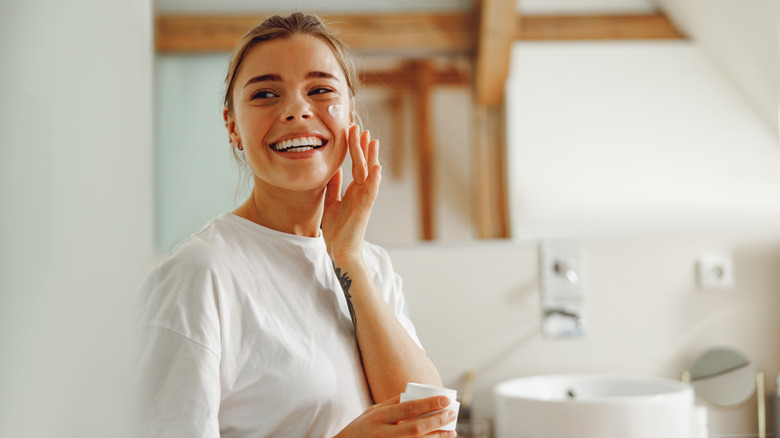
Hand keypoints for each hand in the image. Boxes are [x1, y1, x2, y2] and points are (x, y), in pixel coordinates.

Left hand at [322, 125, 380, 263]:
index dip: (355, 148)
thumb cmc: (337, 229)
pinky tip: (376, 167)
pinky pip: (371, 191)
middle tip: (361, 128)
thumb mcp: (331, 202)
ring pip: (369, 174)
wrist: (339, 251)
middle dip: (362, 146)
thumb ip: (334, 186)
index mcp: (353, 190)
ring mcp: (364, 200)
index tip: (354, 131)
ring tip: (372, 141)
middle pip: (363, 165)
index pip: (355, 164)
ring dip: (371, 157)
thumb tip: (334, 169)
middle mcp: (361, 192)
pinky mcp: (365, 209)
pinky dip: (374, 179)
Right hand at [334, 395, 457, 437]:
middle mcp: (383, 432)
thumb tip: (415, 392)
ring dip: (437, 437)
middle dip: (437, 421)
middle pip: (415, 427)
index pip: (408, 408)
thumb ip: (392, 403)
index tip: (445, 399)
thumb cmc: (360, 428)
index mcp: (379, 416)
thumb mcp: (372, 411)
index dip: (429, 404)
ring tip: (452, 432)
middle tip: (452, 414)